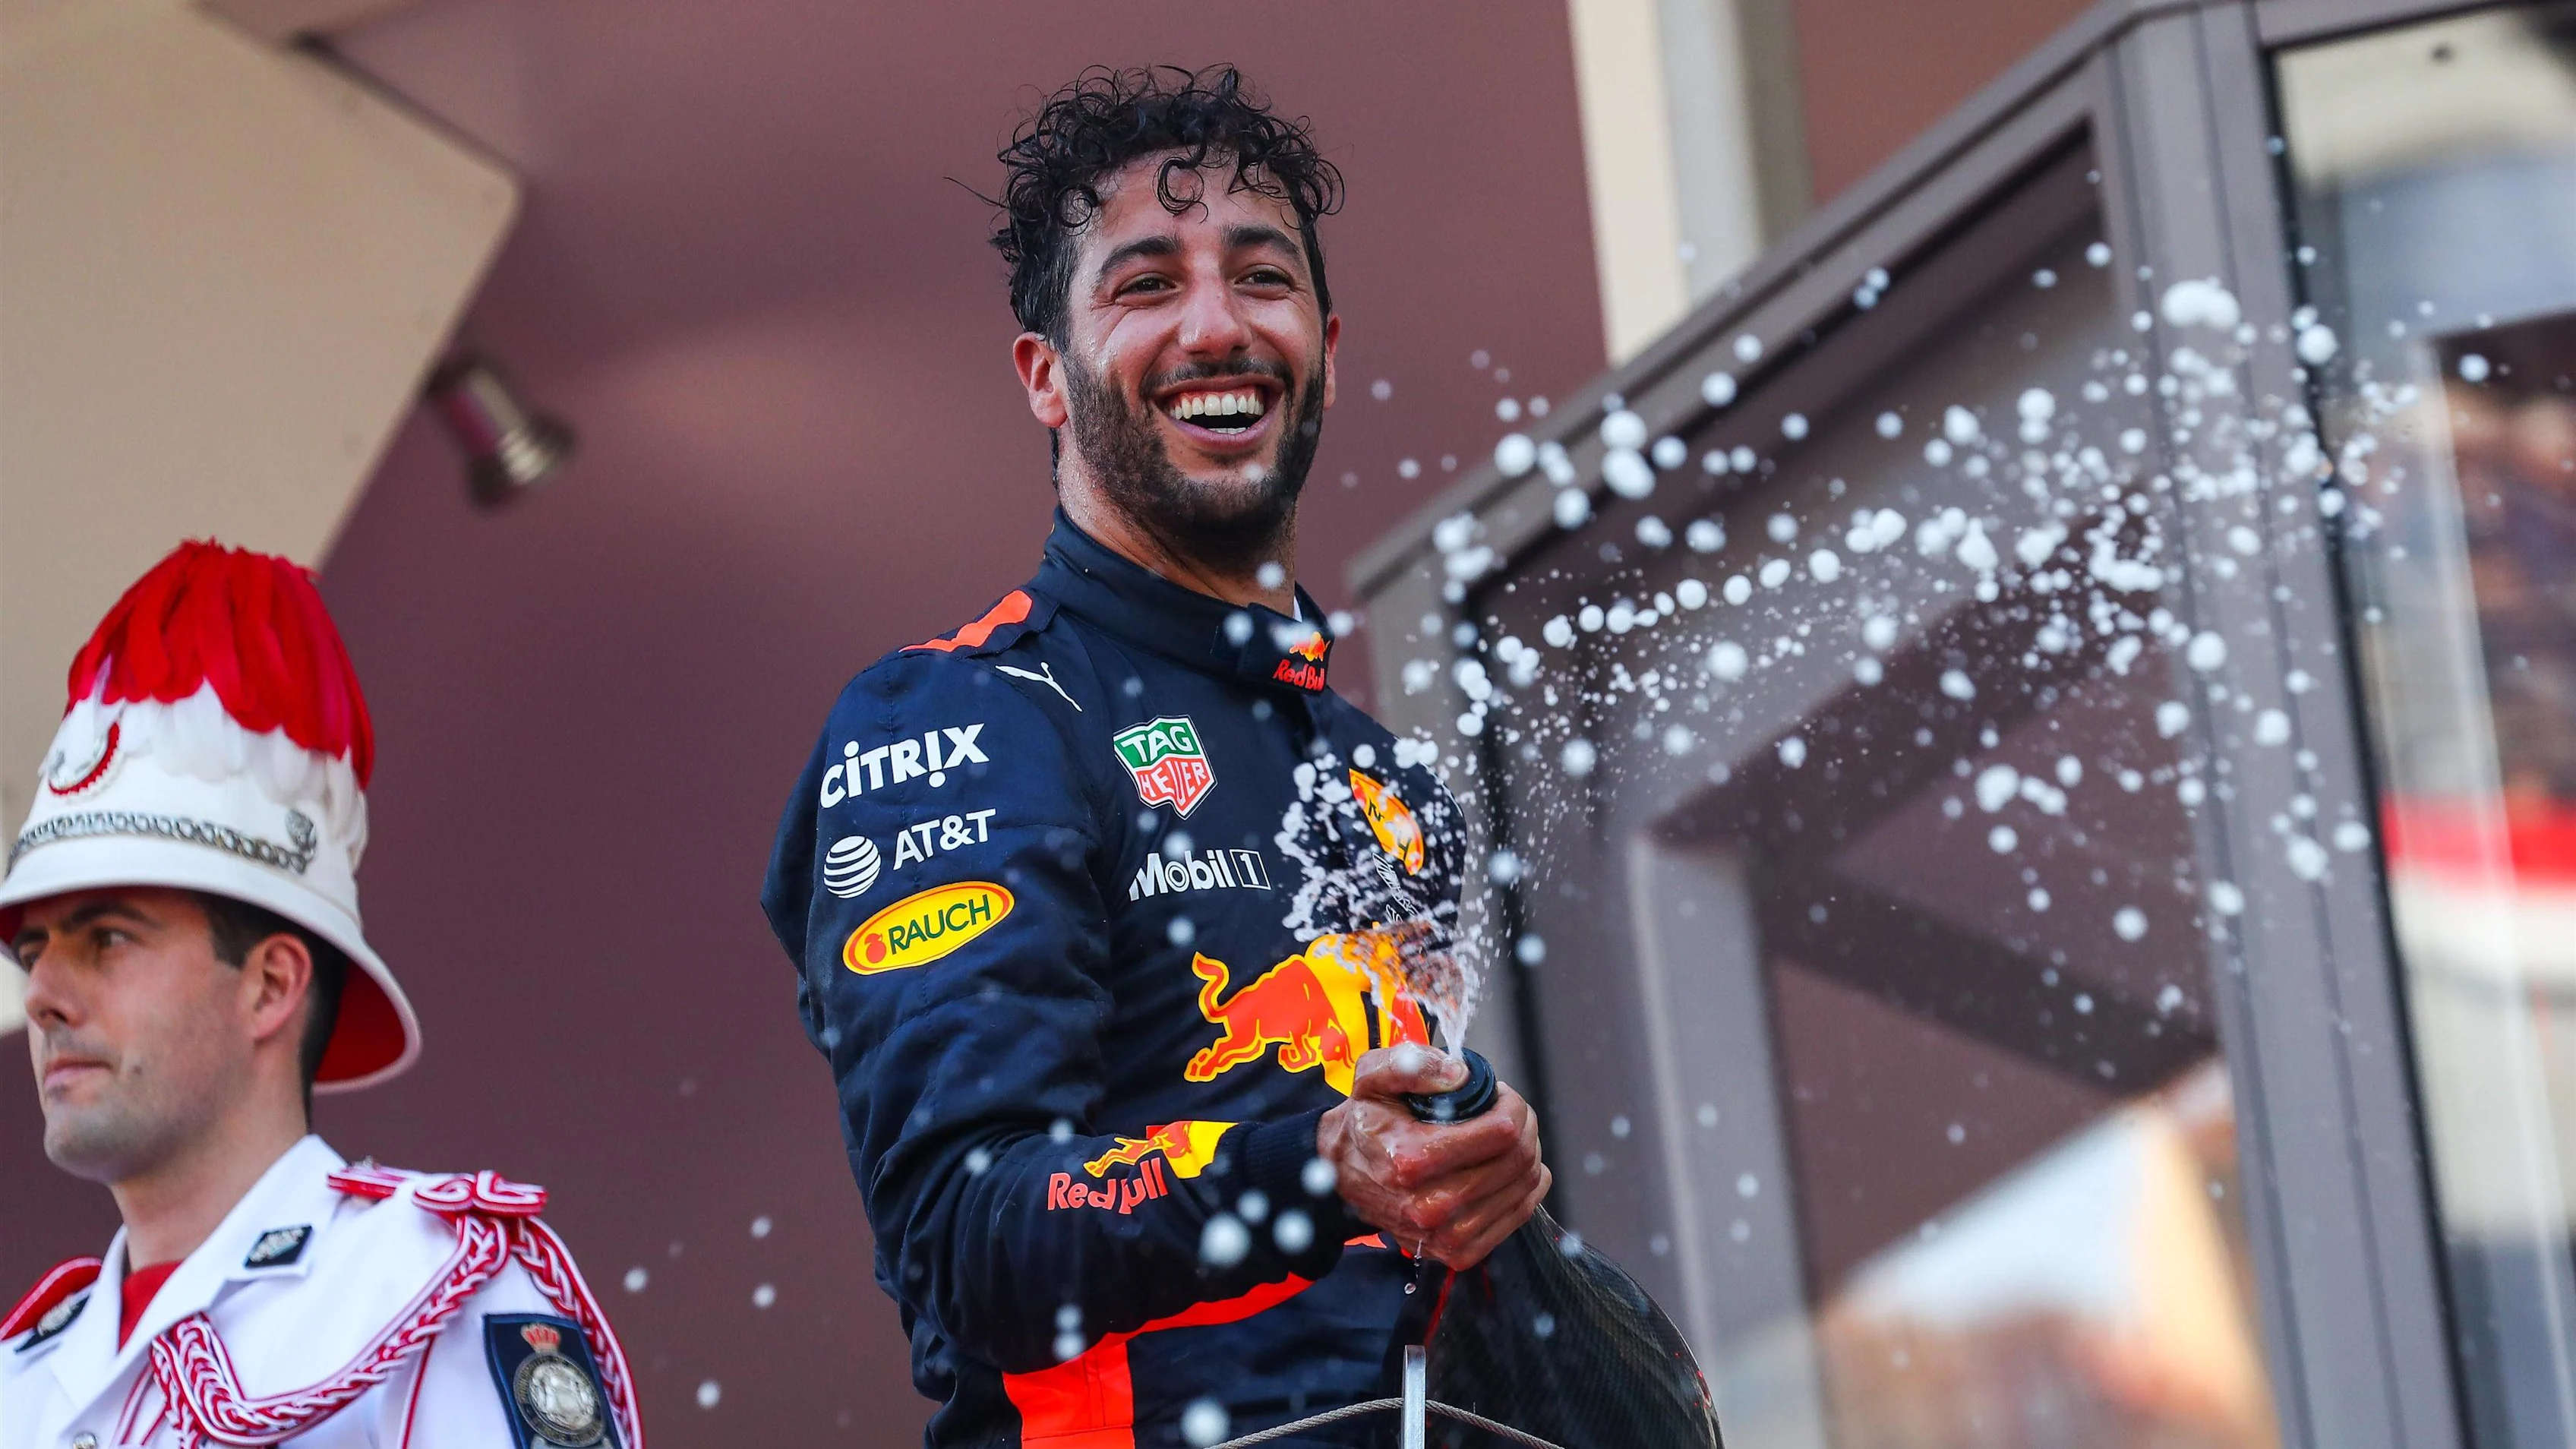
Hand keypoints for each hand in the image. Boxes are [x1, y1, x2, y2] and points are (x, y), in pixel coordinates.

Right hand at [1315, 1044, 1549, 1269]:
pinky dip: (1526, 1187)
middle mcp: (1430, 1206)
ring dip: (1527, 1154)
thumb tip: (1459, 1075)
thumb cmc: (1365, 1123)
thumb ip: (1410, 1064)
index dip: (1512, 1106)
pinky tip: (1515, 1167)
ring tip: (1509, 1137)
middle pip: (1516, 1160)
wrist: (1342, 1177)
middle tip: (1511, 1112)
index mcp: (1411, 1161)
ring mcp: (1446, 1236)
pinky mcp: (1459, 1253)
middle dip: (1525, 1127)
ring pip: (1523, 1187)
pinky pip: (1518, 1214)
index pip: (1501, 1133)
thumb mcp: (1372, 1078)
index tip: (1501, 1095)